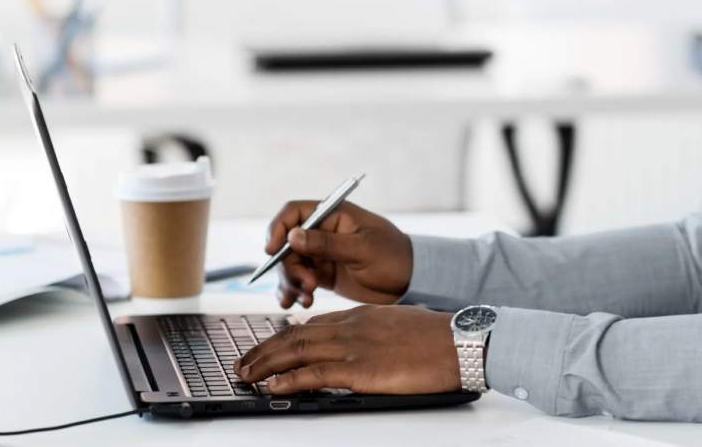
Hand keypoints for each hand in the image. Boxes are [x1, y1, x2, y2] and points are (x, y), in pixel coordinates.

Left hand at [233, 305, 460, 394]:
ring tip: (245, 374)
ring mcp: (353, 347)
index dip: (283, 337)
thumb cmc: (435, 337)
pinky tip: (273, 386)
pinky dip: (290, 380)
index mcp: (359, 316)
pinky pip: (315, 373)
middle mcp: (349, 327)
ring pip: (296, 351)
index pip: (310, 325)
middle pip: (294, 336)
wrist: (458, 341)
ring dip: (265, 364)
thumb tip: (358, 346)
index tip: (268, 348)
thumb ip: (371, 332)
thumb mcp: (396, 324)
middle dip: (263, 350)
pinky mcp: (361, 369)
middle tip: (243, 362)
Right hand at [264, 201, 412, 308]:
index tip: (272, 250)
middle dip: (290, 267)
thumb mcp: (363, 249)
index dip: (278, 228)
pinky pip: (298, 281)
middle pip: (286, 244)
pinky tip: (294, 304)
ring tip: (306, 299)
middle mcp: (322, 232)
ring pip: (289, 266)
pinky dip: (292, 292)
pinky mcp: (322, 275)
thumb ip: (328, 243)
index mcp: (333, 215)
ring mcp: (321, 255)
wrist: (411, 283)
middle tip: (308, 285)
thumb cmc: (394, 257)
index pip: (294, 213)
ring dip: (291, 283)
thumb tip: (293, 235)